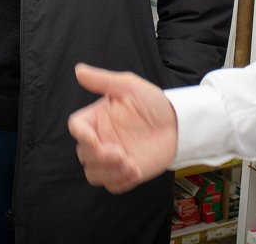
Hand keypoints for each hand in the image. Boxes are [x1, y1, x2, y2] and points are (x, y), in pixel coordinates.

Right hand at [68, 63, 177, 193]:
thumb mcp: (130, 86)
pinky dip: (120, 181)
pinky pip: (111, 185)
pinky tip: (136, 170)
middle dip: (100, 157)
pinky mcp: (124, 173)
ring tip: (131, 164)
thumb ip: (103, 80)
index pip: (77, 128)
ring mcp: (111, 158)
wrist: (178, 125)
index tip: (94, 139)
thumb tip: (78, 70)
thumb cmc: (153, 103)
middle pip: (84, 154)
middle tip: (122, 154)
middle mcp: (101, 138)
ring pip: (93, 173)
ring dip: (109, 172)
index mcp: (97, 118)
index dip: (81, 136)